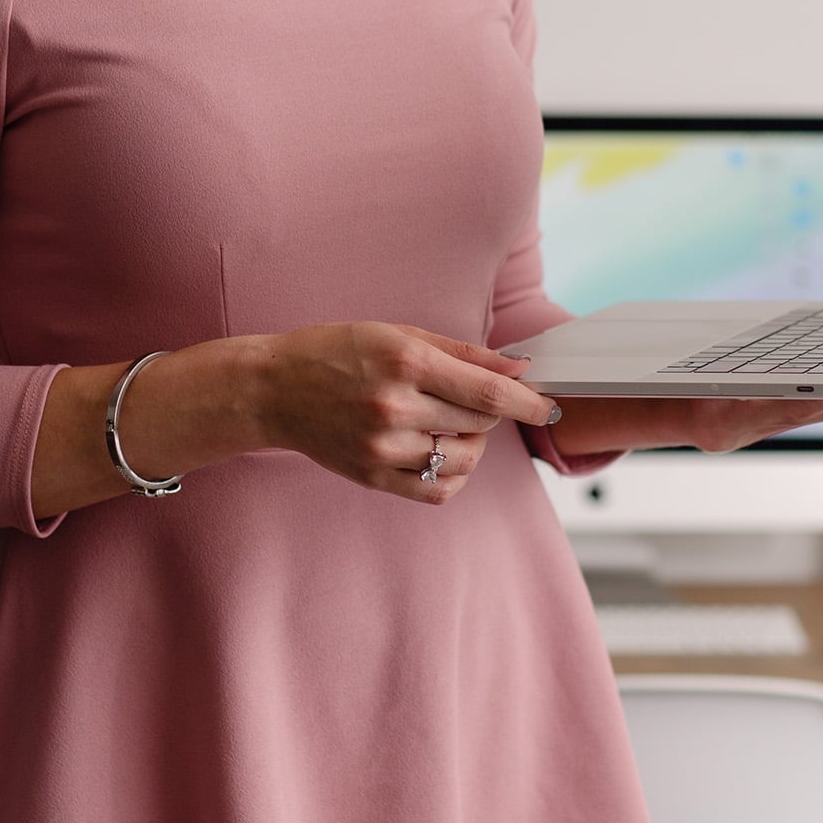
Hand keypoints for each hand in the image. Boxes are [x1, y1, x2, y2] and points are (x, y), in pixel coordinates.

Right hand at [254, 322, 561, 503]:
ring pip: (463, 459)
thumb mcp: (396, 333)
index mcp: (404, 362)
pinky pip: (437, 490)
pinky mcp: (374, 477)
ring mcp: (383, 448)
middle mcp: (395, 407)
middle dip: (492, 414)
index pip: (486, 393)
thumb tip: (515, 368)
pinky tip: (439, 451)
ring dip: (472, 443)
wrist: (273, 389)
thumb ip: (461, 352)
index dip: (527, 402)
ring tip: (449, 423)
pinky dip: (452, 474)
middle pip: (479, 424)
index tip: (550, 406)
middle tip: (473, 399)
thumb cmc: (334, 352)